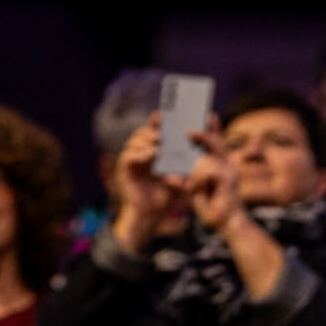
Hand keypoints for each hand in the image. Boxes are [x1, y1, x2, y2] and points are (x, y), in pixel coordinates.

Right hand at [109, 112, 186, 251]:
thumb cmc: (168, 191)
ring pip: (135, 140)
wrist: (153, 212)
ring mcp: (132, 158)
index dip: (158, 119)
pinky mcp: (125, 169)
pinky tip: (151, 154)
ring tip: (159, 141)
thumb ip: (186, 158)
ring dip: (147, 139)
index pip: (155, 128)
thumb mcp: (180, 172)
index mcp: (154, 147)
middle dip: (153, 128)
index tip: (167, 113)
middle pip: (144, 131)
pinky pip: (129, 156)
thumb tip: (199, 140)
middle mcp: (141, 149)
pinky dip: (140, 153)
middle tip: (164, 130)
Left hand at [185, 125, 245, 232]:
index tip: (208, 115)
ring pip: (209, 157)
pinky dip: (199, 181)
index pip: (217, 140)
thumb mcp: (194, 191)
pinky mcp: (229, 179)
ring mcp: (230, 170)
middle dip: (202, 135)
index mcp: (221, 163)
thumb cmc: (211, 207)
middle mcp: (227, 164)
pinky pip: (209, 171)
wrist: (227, 225)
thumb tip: (170, 176)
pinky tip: (196, 190)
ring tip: (192, 181)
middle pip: (215, 141)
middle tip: (188, 131)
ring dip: (197, 169)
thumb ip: (185, 181)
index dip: (213, 128)